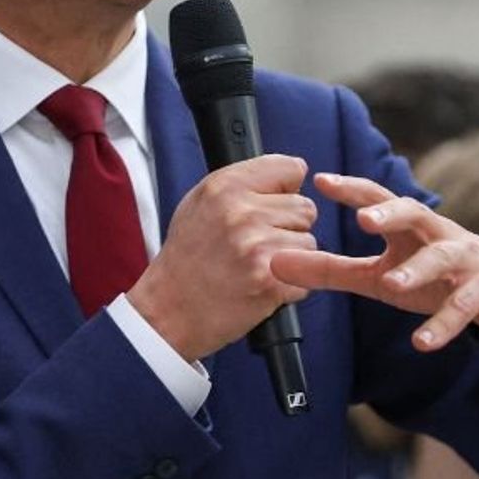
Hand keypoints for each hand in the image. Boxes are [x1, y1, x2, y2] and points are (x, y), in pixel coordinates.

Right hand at [126, 154, 320, 361]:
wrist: (169, 310)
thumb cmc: (187, 257)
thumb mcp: (201, 202)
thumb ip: (245, 183)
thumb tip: (297, 171)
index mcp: (226, 187)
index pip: (291, 168)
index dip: (286, 189)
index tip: (274, 203)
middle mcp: (243, 214)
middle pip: (306, 208)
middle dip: (289, 226)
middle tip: (258, 243)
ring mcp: (258, 248)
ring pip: (309, 242)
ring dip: (292, 257)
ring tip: (257, 265)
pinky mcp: (271, 282)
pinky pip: (306, 275)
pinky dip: (290, 285)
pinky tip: (261, 285)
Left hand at [267, 173, 478, 349]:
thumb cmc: (432, 273)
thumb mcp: (379, 271)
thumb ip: (330, 268)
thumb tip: (275, 264)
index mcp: (408, 227)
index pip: (379, 199)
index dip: (352, 188)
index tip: (321, 181)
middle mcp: (436, 234)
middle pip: (415, 213)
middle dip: (391, 213)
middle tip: (364, 220)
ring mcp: (462, 261)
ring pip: (443, 257)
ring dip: (419, 268)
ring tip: (393, 283)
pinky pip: (463, 307)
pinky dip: (443, 324)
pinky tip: (422, 342)